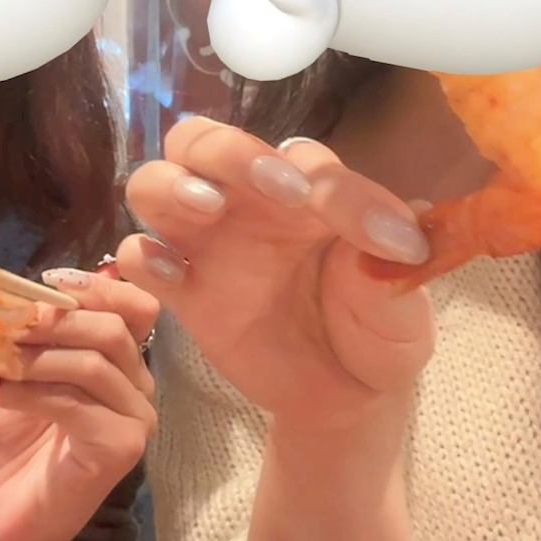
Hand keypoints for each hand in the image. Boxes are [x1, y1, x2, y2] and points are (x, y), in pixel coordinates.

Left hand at [0, 272, 157, 540]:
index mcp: (118, 363)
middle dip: (48, 320)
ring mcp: (136, 419)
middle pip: (112, 327)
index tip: (45, 283)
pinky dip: (25, 388)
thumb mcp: (4, 371)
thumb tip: (12, 289)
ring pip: (94, 361)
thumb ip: (22, 332)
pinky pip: (75, 400)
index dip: (95, 287)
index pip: (133, 307)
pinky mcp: (123, 448)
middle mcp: (138, 387)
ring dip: (31, 354)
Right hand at [119, 118, 433, 435]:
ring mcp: (209, 247)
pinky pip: (139, 259)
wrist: (350, 398)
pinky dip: (142, 255)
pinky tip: (170, 272)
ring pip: (154, 184)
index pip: (301, 157)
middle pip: (203, 142)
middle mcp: (247, 204)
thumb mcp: (401, 299)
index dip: (325, 182)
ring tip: (208, 207)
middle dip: (228, 151)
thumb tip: (398, 239)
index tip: (354, 222)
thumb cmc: (378, 330)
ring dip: (171, 184)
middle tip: (268, 184)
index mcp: (306, 190)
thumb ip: (392, 263)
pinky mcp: (185, 295)